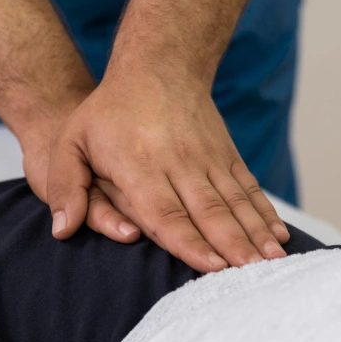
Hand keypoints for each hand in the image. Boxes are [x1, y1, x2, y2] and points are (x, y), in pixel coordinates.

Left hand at [44, 69, 289, 272]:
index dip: (189, 243)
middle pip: (208, 212)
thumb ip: (64, 187)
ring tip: (274, 262)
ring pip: (235, 202)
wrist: (158, 65)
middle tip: (251, 277)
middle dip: (232, 247)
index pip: (166, 212)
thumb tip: (61, 231)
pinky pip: (248, 188)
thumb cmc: (107, 111)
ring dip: (256, 234)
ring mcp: (207, 159)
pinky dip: (265, 213)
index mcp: (140, 166)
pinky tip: (279, 236)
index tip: (211, 268)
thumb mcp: (70, 142)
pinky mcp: (226, 155)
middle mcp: (179, 164)